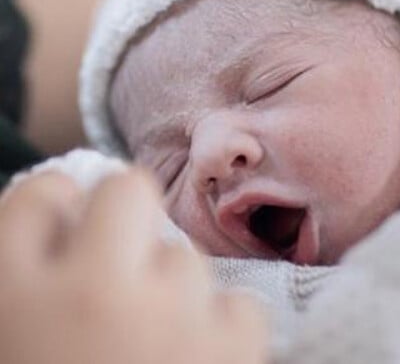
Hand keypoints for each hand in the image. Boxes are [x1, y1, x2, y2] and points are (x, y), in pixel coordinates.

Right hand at [0, 171, 266, 363]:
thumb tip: (66, 214)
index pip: (41, 196)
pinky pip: (239, 304)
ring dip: (171, 294)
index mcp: (12, 298)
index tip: (70, 224)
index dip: (56, 205)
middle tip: (122, 262)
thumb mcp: (13, 335)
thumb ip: (28, 271)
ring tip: (154, 349)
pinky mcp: (232, 350)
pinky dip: (221, 331)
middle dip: (125, 214)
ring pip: (186, 257)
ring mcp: (169, 317)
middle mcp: (92, 294)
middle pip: (129, 189)